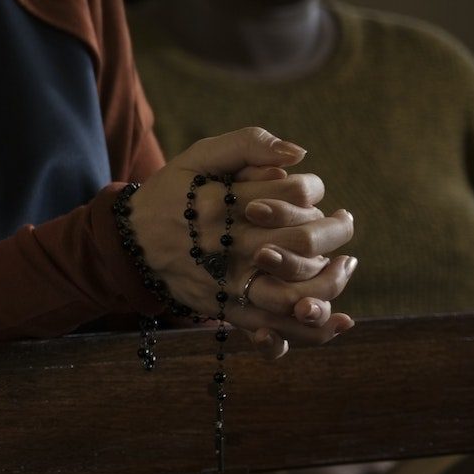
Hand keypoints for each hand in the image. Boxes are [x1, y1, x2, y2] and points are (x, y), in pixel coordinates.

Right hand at [128, 127, 357, 357]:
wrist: (129, 244)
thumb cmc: (170, 195)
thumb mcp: (198, 158)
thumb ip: (247, 144)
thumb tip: (298, 154)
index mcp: (223, 202)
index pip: (296, 192)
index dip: (312, 189)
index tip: (308, 190)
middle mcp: (228, 245)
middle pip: (305, 240)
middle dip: (334, 230)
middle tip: (343, 221)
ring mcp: (228, 281)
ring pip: (297, 291)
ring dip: (331, 280)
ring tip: (344, 264)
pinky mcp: (227, 308)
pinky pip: (276, 328)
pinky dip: (311, 329)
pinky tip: (338, 319)